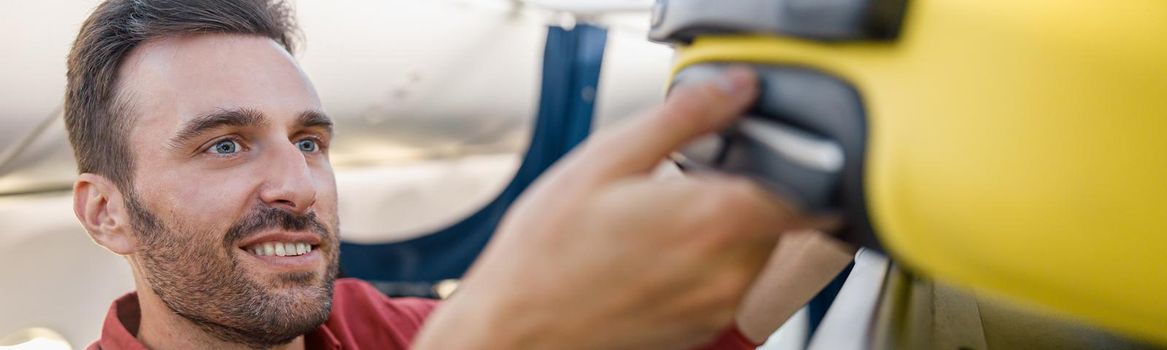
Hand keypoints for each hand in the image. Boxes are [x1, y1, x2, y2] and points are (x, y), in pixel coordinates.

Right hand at [413, 67, 835, 349]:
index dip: (784, 161)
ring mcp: (722, 307)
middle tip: (701, 184)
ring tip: (678, 223)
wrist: (517, 328)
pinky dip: (722, 266)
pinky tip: (668, 256)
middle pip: (792, 222)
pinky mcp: (708, 330)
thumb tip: (734, 90)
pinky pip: (743, 288)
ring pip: (771, 257)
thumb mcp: (607, 159)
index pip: (806, 187)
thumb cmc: (547, 254)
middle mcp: (731, 271)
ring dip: (744, 233)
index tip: (748, 152)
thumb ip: (684, 118)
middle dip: (760, 195)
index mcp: (716, 219)